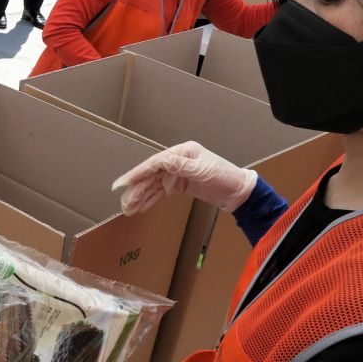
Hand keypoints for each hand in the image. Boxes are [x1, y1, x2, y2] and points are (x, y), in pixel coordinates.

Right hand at [112, 141, 257, 214]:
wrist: (240, 192)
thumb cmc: (225, 177)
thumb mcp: (203, 170)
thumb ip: (180, 167)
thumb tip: (159, 162)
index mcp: (182, 152)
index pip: (155, 163)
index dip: (137, 173)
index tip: (123, 183)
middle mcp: (177, 161)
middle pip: (151, 175)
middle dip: (137, 189)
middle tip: (124, 203)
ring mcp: (178, 173)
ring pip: (154, 185)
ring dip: (141, 196)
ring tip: (128, 209)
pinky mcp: (180, 185)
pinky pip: (161, 192)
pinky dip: (151, 199)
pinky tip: (141, 207)